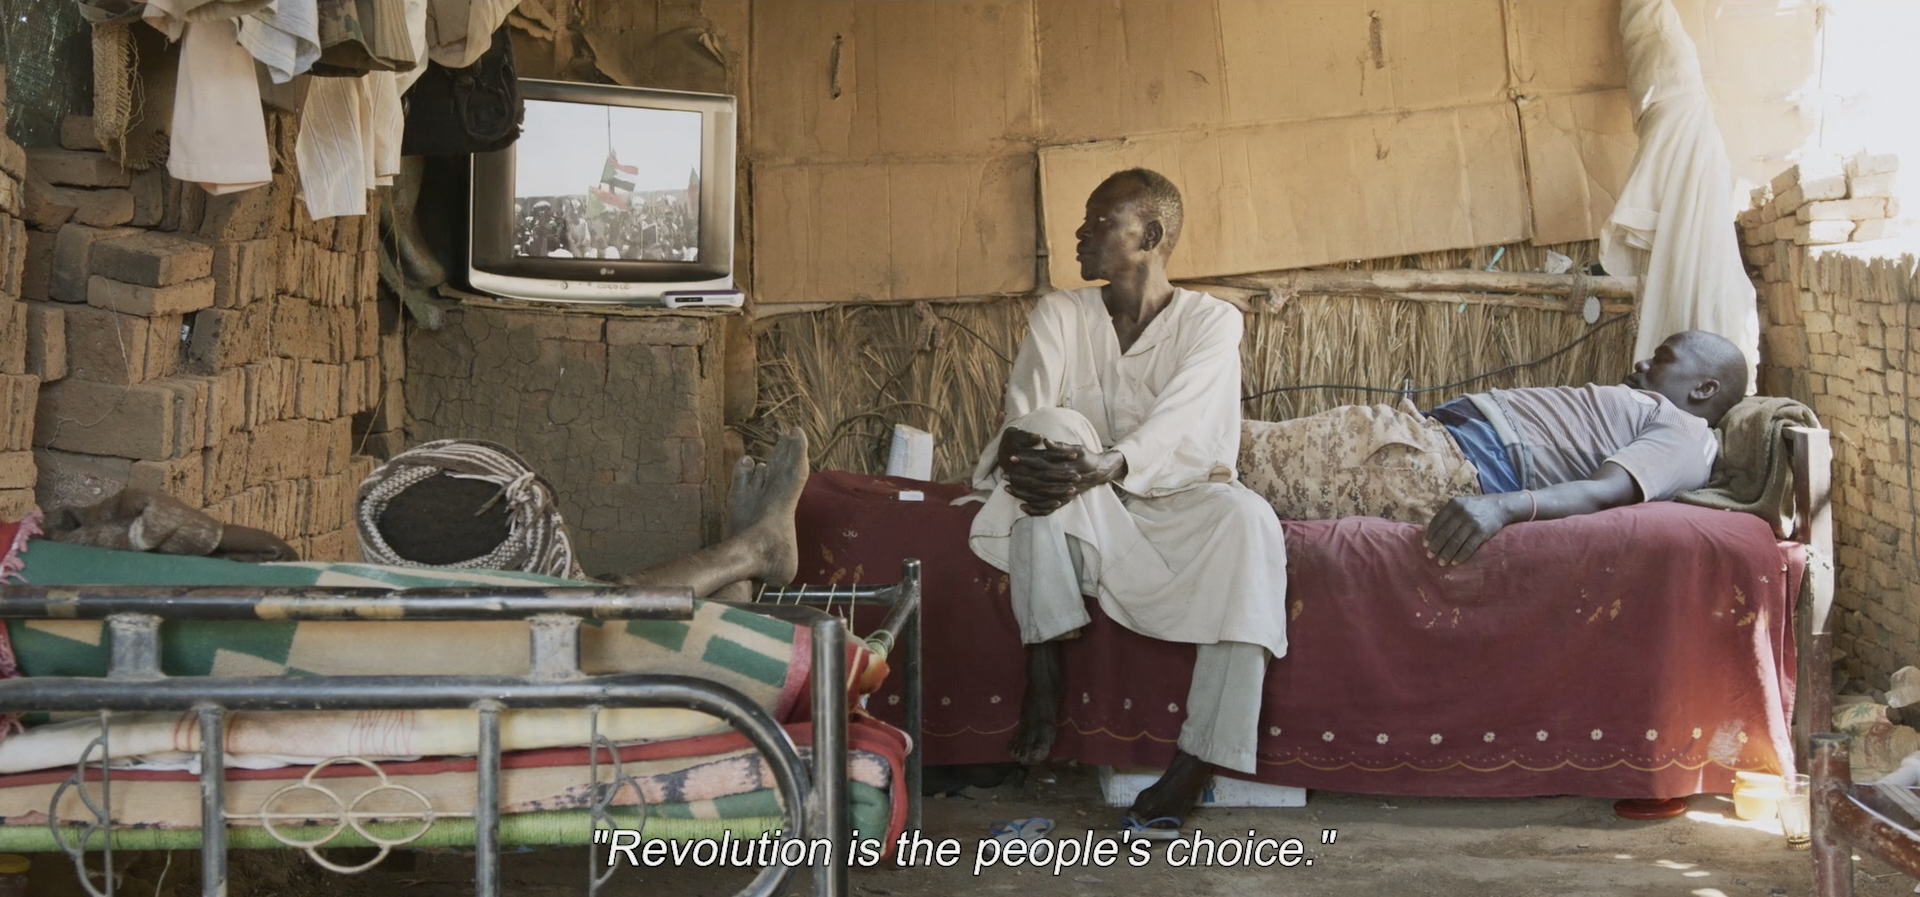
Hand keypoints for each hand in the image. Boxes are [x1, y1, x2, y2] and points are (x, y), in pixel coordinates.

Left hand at [1000, 431, 1124, 515]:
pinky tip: (1022, 507)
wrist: (1100, 472)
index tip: (1012, 458)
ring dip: (1022, 493)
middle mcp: (1063, 483)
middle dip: (1019, 479)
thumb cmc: (1086, 457)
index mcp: (1065, 468)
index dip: (1025, 461)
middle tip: (1004, 475)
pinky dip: (1035, 510)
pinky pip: (1048, 509)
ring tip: (1007, 488)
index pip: (1041, 465)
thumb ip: (1060, 446)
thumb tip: (1045, 441)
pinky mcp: (1063, 501)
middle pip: (1036, 482)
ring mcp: (1063, 494)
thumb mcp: (1077, 448)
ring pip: (1039, 497)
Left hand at [1422, 493, 1517, 565]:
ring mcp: (1472, 523)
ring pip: (1455, 542)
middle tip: (1430, 555)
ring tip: (1441, 562)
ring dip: (1446, 554)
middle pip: (1444, 533)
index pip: (1437, 521)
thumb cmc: (1476, 507)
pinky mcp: (1482, 532)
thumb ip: (1448, 514)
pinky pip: (1468, 547)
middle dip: (1435, 546)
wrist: (1500, 506)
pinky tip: (1455, 562)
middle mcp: (1461, 513)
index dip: (1430, 534)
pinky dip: (1460, 556)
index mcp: (1453, 505)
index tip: (1425, 544)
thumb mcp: (1461, 504)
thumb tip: (1431, 532)